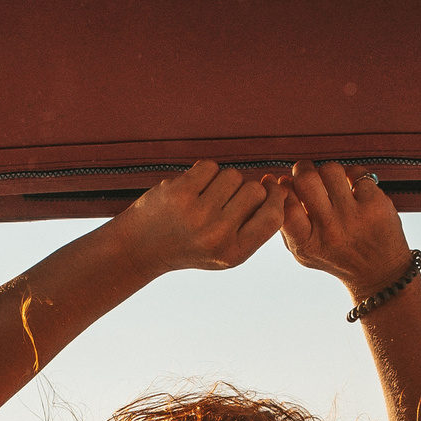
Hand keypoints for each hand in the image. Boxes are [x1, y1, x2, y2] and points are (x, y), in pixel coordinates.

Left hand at [116, 160, 284, 273]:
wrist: (142, 247)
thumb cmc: (190, 245)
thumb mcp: (225, 250)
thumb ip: (253, 226)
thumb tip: (279, 189)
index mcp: (234, 253)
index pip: (272, 217)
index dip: (275, 198)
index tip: (269, 189)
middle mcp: (218, 236)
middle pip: (255, 190)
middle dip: (244, 188)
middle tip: (224, 200)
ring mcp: (199, 214)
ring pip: (233, 175)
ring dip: (222, 181)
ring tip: (203, 198)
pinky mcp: (181, 193)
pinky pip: (210, 167)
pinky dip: (203, 173)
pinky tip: (190, 190)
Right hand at [280, 162, 410, 293]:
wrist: (379, 273)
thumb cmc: (336, 256)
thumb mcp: (305, 251)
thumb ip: (287, 223)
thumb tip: (278, 183)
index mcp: (307, 244)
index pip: (286, 206)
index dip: (283, 190)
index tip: (287, 188)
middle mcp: (330, 231)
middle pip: (306, 180)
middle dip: (302, 169)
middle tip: (305, 173)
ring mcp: (354, 217)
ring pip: (330, 170)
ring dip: (327, 172)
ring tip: (331, 184)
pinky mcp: (375, 205)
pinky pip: (356, 172)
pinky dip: (353, 177)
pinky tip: (353, 191)